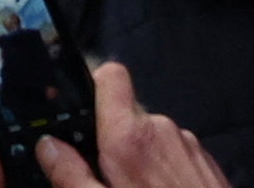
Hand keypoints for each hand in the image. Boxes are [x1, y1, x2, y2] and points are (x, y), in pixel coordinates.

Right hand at [0, 61, 231, 187]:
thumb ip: (71, 176)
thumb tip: (48, 148)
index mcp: (129, 138)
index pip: (109, 77)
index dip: (91, 85)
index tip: (78, 110)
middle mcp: (160, 130)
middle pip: (125, 113)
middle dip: (111, 138)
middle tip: (104, 174)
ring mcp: (187, 145)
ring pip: (150, 136)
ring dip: (138, 157)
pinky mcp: (205, 161)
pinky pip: (173, 152)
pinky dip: (162, 169)